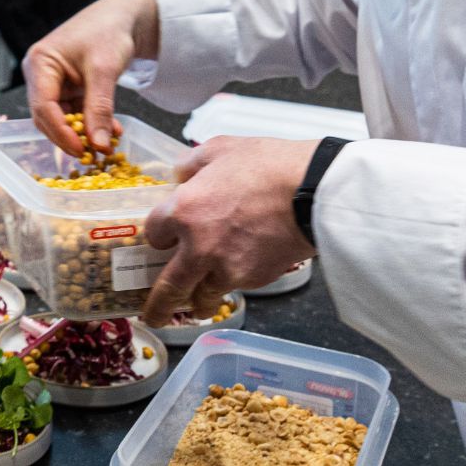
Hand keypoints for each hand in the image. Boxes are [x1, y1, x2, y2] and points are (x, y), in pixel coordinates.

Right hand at [24, 0, 155, 154]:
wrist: (124, 17)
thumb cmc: (108, 32)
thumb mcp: (104, 70)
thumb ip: (99, 108)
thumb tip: (97, 145)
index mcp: (39, 63)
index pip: (43, 107)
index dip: (60, 132)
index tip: (81, 150)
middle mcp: (40, 74)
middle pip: (47, 116)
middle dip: (69, 136)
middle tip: (93, 154)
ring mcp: (52, 82)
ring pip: (61, 118)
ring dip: (82, 133)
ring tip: (106, 144)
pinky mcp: (67, 88)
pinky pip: (74, 113)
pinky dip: (90, 123)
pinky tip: (109, 130)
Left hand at [139, 136, 318, 324]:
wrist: (312, 192)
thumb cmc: (268, 164)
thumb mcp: (220, 148)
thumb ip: (192, 164)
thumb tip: (180, 174)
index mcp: (183, 211)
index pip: (153, 234)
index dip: (158, 235)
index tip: (162, 239)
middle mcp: (197, 246)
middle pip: (169, 287)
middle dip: (158, 306)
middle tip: (153, 316)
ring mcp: (225, 267)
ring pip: (203, 296)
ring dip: (197, 304)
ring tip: (196, 307)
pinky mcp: (253, 279)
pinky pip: (234, 287)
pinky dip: (230, 286)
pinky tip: (236, 277)